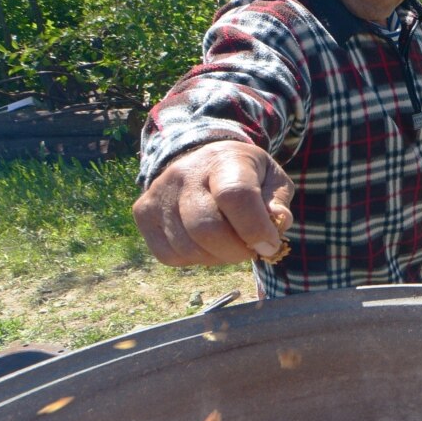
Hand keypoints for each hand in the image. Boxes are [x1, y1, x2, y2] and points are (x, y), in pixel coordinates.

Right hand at [133, 139, 293, 265]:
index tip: (269, 244)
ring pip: (188, 248)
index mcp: (223, 160)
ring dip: (218, 258)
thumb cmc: (246, 175)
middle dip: (236, 251)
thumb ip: (277, 201)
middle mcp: (184, 174)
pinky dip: (194, 260)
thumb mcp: (272, 179)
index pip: (235, 196)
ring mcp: (159, 193)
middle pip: (206, 228)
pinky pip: (169, 255)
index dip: (255, 228)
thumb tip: (277, 221)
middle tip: (251, 250)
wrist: (203, 161)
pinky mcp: (143, 213)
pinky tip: (206, 245)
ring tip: (230, 245)